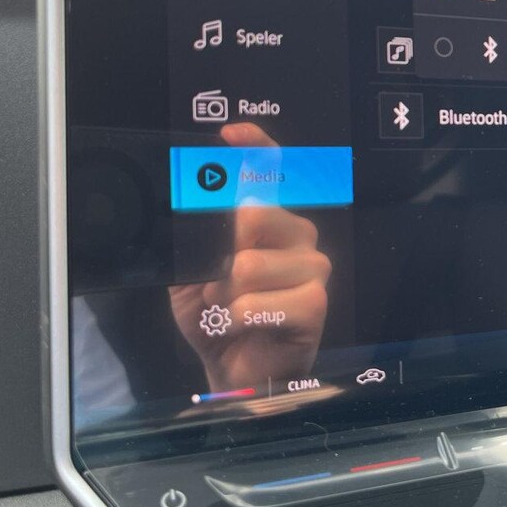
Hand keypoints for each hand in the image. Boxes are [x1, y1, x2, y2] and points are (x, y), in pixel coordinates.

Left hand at [169, 123, 330, 392]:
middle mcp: (297, 235)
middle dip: (219, 256)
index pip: (271, 170)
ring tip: (231, 311)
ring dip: (225, 296)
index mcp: (270, 221)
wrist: (232, 371)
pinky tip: (245, 326)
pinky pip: (260, 301)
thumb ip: (192, 238)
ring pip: (250, 263)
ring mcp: (313, 267)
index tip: (229, 134)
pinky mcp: (316, 302)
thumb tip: (190, 207)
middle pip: (254, 213)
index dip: (254, 145)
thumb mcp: (190, 271)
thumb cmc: (217, 319)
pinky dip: (238, 318)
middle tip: (217, 285)